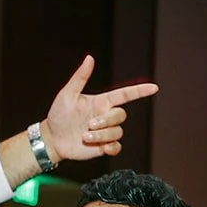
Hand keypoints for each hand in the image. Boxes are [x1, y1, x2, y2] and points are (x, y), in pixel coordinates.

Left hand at [40, 55, 158, 161]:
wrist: (53, 138)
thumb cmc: (59, 114)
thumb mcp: (67, 94)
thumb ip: (80, 77)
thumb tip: (90, 58)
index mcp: (101, 102)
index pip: (125, 95)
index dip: (139, 91)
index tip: (154, 88)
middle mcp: (106, 116)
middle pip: (121, 115)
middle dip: (106, 121)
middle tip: (88, 125)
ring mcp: (105, 132)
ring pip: (117, 132)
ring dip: (102, 135)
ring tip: (84, 137)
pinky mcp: (103, 146)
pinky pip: (117, 147)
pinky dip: (112, 148)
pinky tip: (101, 148)